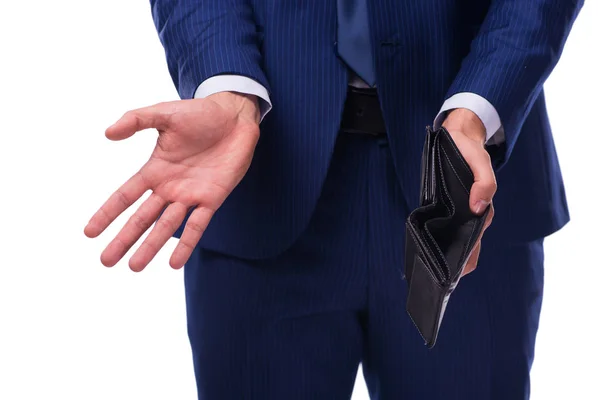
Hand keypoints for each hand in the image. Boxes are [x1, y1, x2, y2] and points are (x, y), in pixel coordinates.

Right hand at [84, 92, 260, 271]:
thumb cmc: (200, 114)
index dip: (107, 214)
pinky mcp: (213, 198)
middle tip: (106, 261)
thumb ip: (136, 121)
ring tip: (134, 266)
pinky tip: (174, 263)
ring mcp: (191, 195)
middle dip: (124, 239)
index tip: (89, 232)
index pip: (125, 196)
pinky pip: (197, 225)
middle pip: (142, 218)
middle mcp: (170, 188)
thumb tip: (107, 133)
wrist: (235, 117)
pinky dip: (186, 244)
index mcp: (155, 170)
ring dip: (150, 246)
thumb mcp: (164, 114)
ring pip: (166, 226)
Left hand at [442, 108, 495, 276]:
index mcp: (479, 210)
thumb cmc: (469, 151)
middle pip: (462, 246)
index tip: (456, 275)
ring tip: (427, 269)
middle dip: (453, 264)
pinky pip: (439, 224)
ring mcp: (455, 210)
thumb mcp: (480, 162)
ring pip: (450, 237)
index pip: (475, 243)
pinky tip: (423, 246)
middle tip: (436, 279)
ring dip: (442, 252)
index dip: (468, 260)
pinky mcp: (441, 204)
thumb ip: (485, 183)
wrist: (457, 135)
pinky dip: (434, 236)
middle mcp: (467, 213)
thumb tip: (478, 207)